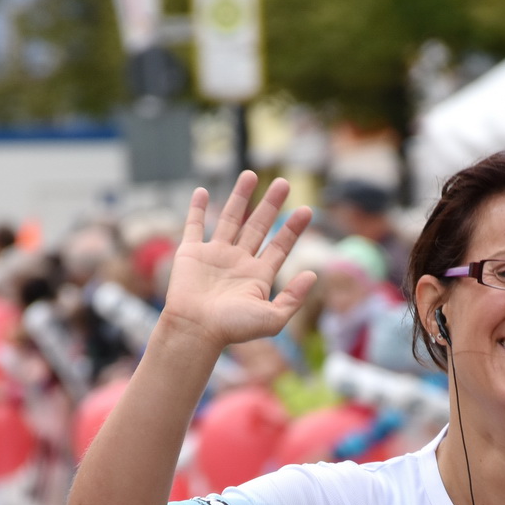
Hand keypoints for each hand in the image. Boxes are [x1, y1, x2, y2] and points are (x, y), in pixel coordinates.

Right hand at [158, 172, 316, 350]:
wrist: (195, 330)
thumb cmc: (232, 329)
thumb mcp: (272, 319)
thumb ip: (293, 298)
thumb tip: (313, 274)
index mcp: (258, 276)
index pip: (280, 246)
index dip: (293, 228)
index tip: (307, 209)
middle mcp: (238, 262)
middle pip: (258, 227)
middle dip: (271, 205)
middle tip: (284, 183)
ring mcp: (214, 256)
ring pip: (230, 219)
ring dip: (240, 197)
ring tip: (251, 174)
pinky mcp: (191, 254)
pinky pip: (194, 226)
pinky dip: (196, 209)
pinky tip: (202, 191)